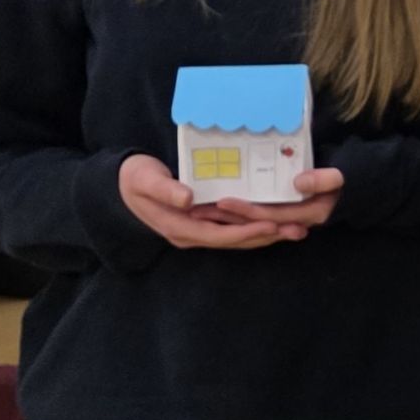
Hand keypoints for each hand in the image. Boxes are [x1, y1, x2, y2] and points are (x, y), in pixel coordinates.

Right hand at [117, 153, 296, 248]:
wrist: (122, 185)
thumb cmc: (134, 178)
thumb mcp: (145, 179)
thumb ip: (165, 189)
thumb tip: (187, 200)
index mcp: (178, 227)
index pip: (219, 235)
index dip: (246, 232)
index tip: (272, 225)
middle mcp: (191, 234)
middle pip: (234, 241)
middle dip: (265, 237)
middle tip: (298, 230)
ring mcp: (197, 230)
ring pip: (236, 237)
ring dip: (265, 235)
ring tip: (296, 229)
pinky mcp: (203, 222)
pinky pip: (232, 228)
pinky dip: (254, 226)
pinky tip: (275, 222)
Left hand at [197, 166, 344, 229]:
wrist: (357, 189)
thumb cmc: (349, 180)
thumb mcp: (340, 177)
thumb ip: (324, 180)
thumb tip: (299, 182)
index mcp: (308, 215)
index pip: (270, 216)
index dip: (245, 210)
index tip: (222, 201)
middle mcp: (296, 223)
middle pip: (255, 224)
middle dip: (226, 220)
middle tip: (197, 212)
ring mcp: (288, 222)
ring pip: (252, 224)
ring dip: (226, 220)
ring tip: (199, 212)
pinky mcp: (283, 217)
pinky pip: (256, 220)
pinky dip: (236, 216)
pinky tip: (217, 211)